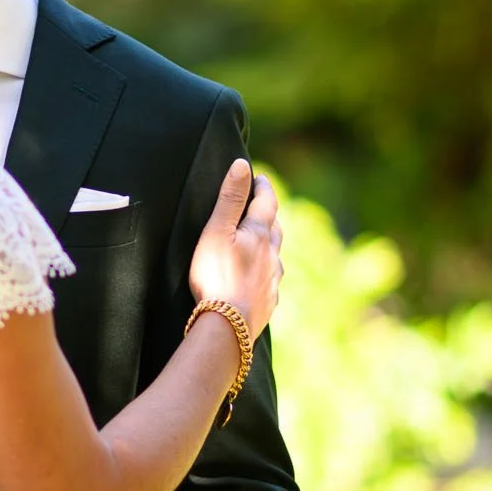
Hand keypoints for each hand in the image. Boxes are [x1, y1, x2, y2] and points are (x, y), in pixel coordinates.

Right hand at [187, 159, 282, 338]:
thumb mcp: (216, 232)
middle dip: (269, 213)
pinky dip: (266, 271)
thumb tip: (242, 165)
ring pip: (275, 254)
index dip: (263, 187)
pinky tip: (260, 277)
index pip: (266, 203)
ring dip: (270, 243)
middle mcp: (271, 254)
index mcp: (258, 234)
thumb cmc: (216, 276)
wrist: (228, 325)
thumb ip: (230, 198)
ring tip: (262, 239)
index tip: (260, 177)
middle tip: (262, 204)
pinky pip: (271, 280)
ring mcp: (272, 279)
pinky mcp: (269, 301)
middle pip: (275, 227)